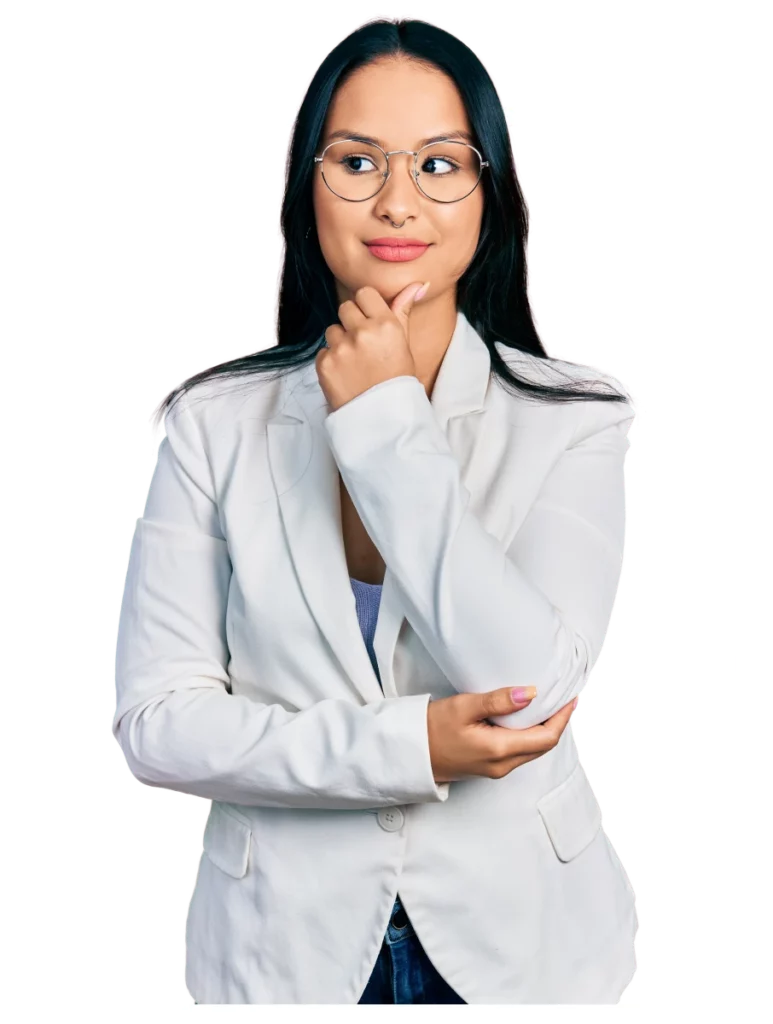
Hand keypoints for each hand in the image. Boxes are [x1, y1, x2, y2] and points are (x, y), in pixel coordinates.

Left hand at [316, 282, 427, 411]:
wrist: (383, 418)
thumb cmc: (397, 381)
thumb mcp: (404, 344)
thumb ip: (403, 311)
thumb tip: (418, 284)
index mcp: (386, 324)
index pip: (364, 293)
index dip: (366, 307)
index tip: (371, 322)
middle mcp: (363, 332)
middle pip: (345, 308)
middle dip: (352, 323)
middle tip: (363, 346)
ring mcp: (342, 348)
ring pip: (332, 330)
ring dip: (340, 342)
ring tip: (355, 363)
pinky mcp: (325, 363)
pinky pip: (323, 351)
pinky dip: (332, 362)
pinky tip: (346, 375)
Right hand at [427, 687, 579, 783]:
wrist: (410, 754)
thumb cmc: (431, 730)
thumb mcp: (463, 707)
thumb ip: (498, 701)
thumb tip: (529, 693)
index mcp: (500, 750)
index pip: (546, 737)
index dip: (563, 718)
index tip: (570, 698)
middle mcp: (503, 765)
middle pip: (543, 746)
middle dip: (558, 722)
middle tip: (563, 699)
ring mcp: (496, 769)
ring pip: (532, 750)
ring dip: (544, 729)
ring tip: (548, 705)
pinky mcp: (489, 767)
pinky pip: (519, 752)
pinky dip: (529, 735)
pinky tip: (525, 719)